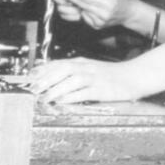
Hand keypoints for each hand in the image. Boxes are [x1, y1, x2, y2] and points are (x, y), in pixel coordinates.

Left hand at [24, 56, 143, 103]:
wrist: (135, 76)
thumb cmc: (112, 75)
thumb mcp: (91, 69)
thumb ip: (74, 73)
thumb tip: (53, 79)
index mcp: (82, 63)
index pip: (58, 63)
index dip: (43, 70)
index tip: (29, 77)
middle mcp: (87, 68)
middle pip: (62, 70)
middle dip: (46, 79)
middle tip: (33, 89)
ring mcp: (95, 78)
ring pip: (72, 80)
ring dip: (56, 89)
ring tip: (44, 98)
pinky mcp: (102, 89)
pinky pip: (84, 92)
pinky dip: (72, 97)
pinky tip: (62, 101)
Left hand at [54, 0, 137, 29]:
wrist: (128, 13)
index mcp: (108, 2)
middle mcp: (103, 14)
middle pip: (81, 4)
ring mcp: (99, 22)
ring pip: (81, 11)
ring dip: (72, 4)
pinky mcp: (96, 26)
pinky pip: (83, 17)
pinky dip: (80, 11)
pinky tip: (82, 6)